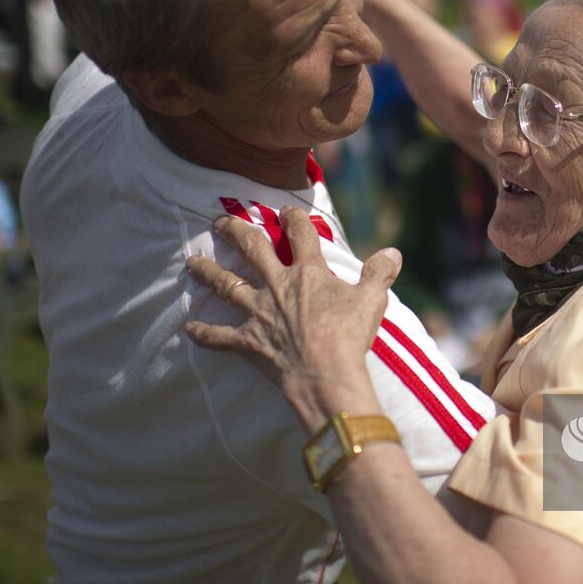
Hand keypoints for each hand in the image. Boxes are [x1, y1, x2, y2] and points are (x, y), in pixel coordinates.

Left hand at [184, 207, 401, 430]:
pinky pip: (219, 336)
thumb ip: (380, 273)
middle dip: (236, 232)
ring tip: (192, 262)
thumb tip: (393, 253)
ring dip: (208, 272)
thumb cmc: (350, 335)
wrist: (324, 373)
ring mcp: (258, 313)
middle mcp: (277, 285)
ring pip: (227, 286)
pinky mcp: (247, 341)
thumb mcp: (372, 299)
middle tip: (219, 222)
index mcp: (308, 272)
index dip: (294, 218)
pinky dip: (203, 332)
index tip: (286, 210)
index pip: (300, 234)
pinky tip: (188, 327)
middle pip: (252, 250)